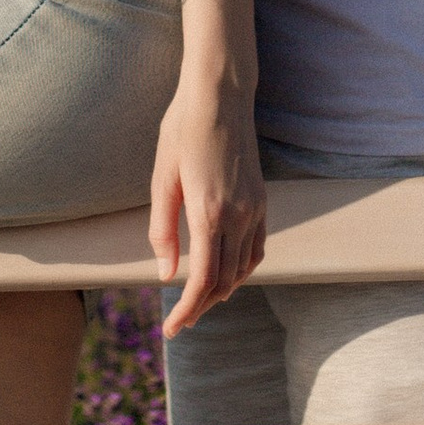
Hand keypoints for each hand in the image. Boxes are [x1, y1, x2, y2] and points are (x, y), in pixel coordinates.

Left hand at [151, 66, 266, 335]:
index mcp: (208, 213)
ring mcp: (255, 208)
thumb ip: (163, 231)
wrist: (221, 95)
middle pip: (224, 282)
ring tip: (199, 302)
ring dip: (222, 291)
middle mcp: (238, 216)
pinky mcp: (262, 200)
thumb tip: (167, 275)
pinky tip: (226, 273)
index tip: (172, 329)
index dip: (187, 311)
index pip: (202, 281)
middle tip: (180, 322)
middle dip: (202, 307)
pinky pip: (256, 249)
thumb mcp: (162, 179)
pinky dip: (242, 270)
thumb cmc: (183, 130)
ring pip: (243, 269)